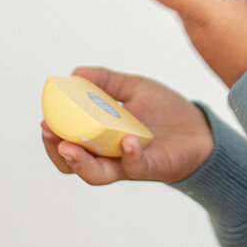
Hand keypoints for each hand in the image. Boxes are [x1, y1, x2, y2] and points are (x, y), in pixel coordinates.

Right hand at [40, 66, 213, 184]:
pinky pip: (134, 166)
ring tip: (71, 147)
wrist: (200, 130)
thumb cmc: (165, 112)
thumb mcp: (133, 88)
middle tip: (52, 134)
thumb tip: (75, 73)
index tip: (46, 121)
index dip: (52, 137)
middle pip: (72, 165)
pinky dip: (128, 155)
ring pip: (96, 174)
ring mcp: (127, 165)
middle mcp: (109, 156)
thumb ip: (105, 80)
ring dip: (81, 163)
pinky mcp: (150, 168)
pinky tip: (128, 139)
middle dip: (58, 152)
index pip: (66, 144)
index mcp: (99, 138)